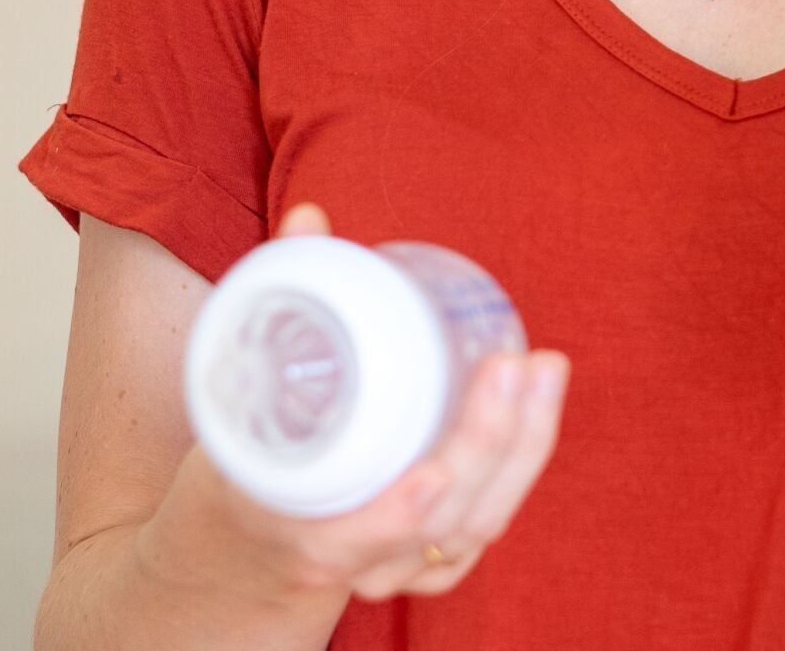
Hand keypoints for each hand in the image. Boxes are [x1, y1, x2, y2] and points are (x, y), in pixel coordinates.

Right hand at [156, 201, 570, 603]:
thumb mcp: (239, 392)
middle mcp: (353, 560)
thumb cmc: (244, 461)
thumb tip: (308, 218)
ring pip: (475, 524)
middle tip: (512, 366)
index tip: (433, 476)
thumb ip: (275, 298)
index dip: (390, 518)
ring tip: (546, 368)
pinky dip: (522, 459)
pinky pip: (487, 517)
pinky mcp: (431, 557)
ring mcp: (398, 565)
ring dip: (521, 447)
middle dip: (485, 448)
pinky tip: (542, 396)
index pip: (345, 541)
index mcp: (290, 529)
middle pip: (437, 526)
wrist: (246, 548)